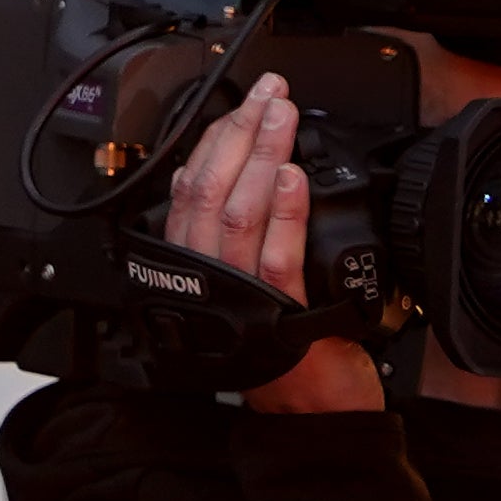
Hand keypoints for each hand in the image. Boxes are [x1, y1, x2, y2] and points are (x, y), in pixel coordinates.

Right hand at [165, 79, 380, 415]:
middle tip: (268, 93)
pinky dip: (284, 211)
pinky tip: (294, 177)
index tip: (243, 101)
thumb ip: (232, 234)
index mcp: (195, 262)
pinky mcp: (279, 310)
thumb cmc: (280, 346)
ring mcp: (240, 291)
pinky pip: (276, 254)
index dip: (217, 136)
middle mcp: (208, 274)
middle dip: (241, 131)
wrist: (307, 408)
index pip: (192, 185)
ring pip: (239, 211)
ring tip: (282, 117)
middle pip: (210, 187)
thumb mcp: (246, 281)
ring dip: (263, 156)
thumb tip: (230, 173)